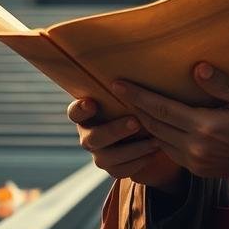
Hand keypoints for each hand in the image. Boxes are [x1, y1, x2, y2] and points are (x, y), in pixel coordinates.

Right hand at [67, 97, 186, 192]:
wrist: (146, 130)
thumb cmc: (136, 104)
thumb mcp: (130, 95)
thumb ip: (129, 87)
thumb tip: (141, 58)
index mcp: (87, 114)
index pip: (74, 113)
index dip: (80, 109)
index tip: (92, 102)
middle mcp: (88, 135)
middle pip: (92, 138)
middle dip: (114, 131)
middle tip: (135, 122)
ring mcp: (98, 154)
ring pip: (107, 158)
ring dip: (131, 150)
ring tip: (154, 141)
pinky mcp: (112, 168)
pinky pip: (120, 171)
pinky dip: (137, 163)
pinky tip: (153, 153)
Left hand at [112, 62, 228, 179]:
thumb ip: (223, 84)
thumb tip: (198, 68)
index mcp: (205, 127)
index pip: (161, 108)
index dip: (137, 95)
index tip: (116, 83)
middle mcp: (194, 146)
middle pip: (153, 124)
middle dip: (134, 106)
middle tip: (117, 90)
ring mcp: (194, 161)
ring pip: (158, 139)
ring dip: (143, 123)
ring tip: (131, 105)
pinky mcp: (197, 170)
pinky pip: (169, 151)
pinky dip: (158, 137)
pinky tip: (154, 125)